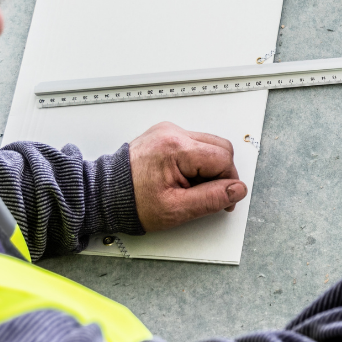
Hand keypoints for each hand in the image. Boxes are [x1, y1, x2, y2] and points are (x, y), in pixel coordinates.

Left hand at [128, 122, 246, 231]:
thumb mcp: (176, 209)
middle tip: (206, 195)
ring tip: (189, 187)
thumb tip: (237, 190)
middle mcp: (172, 133)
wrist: (104, 194)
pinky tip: (182, 178)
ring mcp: (168, 132)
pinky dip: (195, 163)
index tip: (223, 201)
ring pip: (208, 146)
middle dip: (220, 173)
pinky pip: (194, 145)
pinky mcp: (164, 136)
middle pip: (220, 147)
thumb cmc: (133, 202)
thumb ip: (211, 199)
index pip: (223, 158)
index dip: (229, 182)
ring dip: (208, 168)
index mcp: (175, 148)